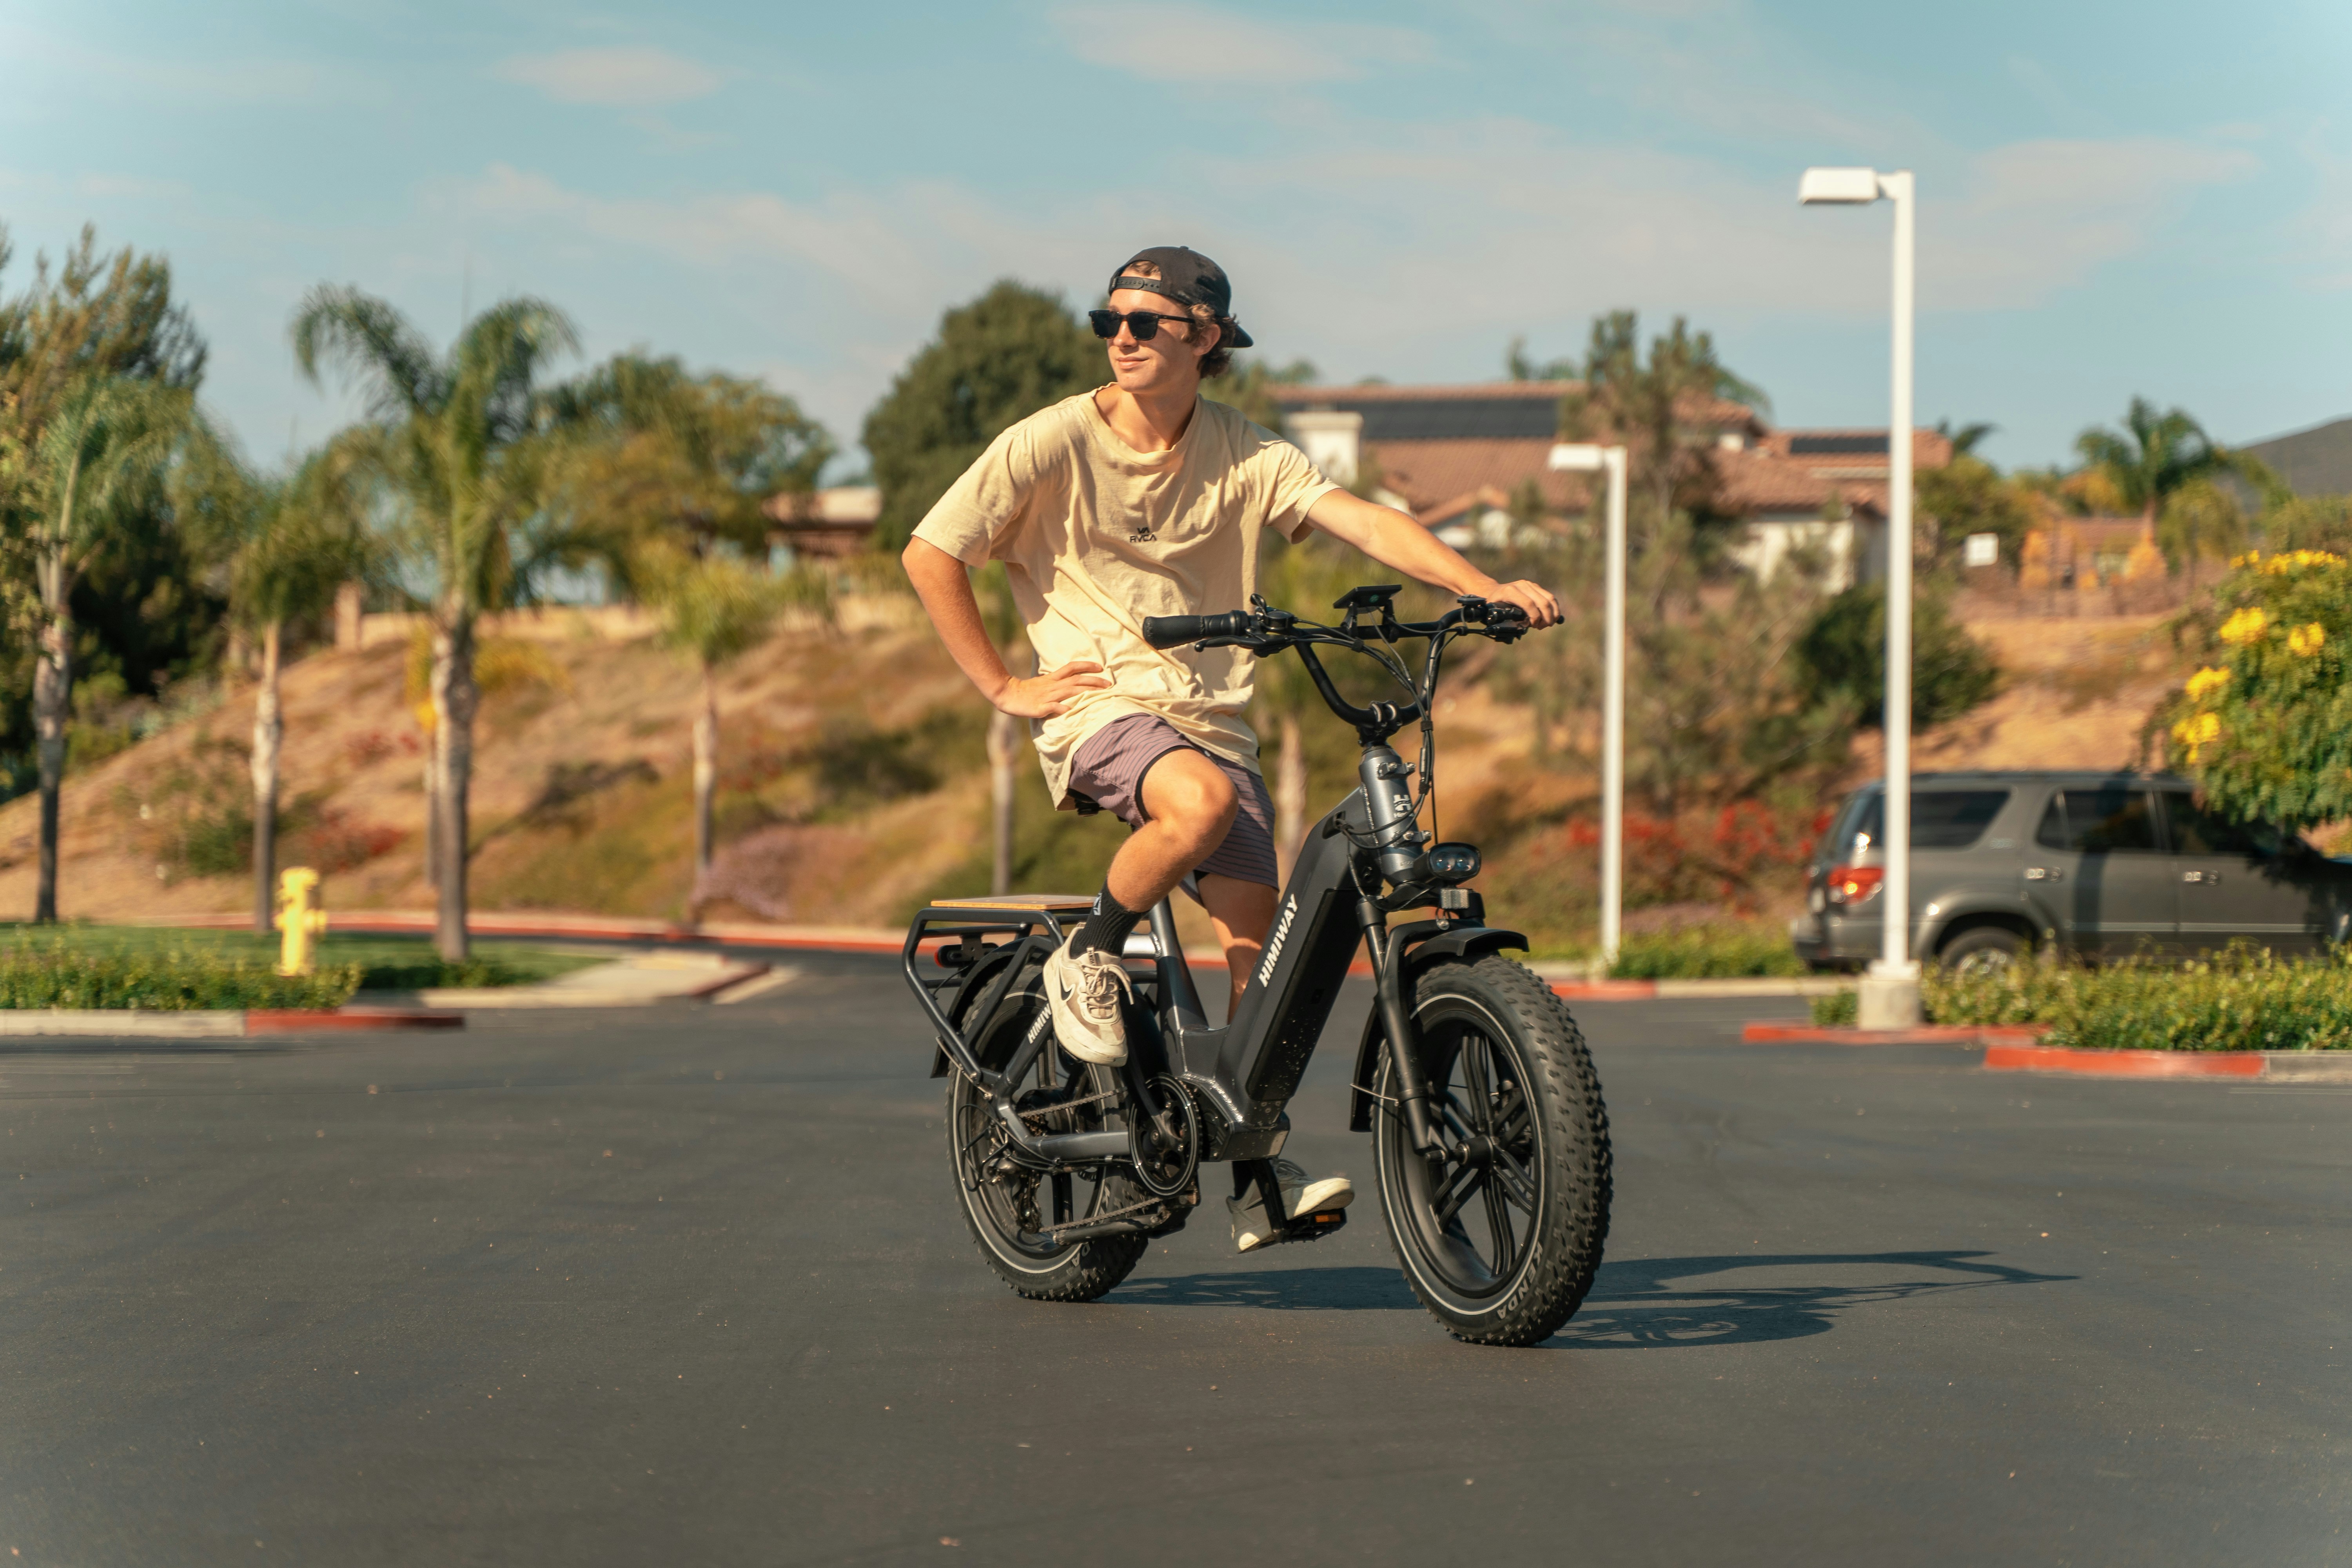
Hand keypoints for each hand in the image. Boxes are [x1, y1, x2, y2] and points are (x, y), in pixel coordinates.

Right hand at [994, 660, 1110, 717]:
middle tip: (1109, 683)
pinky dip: (1062, 708)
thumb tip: (1072, 685)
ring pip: (1069, 691)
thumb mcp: (1043, 684)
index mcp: (1052, 678)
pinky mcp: (1040, 707)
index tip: (1101, 667)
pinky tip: (1071, 710)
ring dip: (1085, 692)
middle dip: (1093, 681)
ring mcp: (1046, 696)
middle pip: (1076, 680)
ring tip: (1099, 694)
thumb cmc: (1026, 691)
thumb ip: (1056, 683)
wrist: (1006, 694)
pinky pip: (1052, 707)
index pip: (1071, 667)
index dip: (1086, 666)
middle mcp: (1052, 685)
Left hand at [1484, 579, 1561, 629]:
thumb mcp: (1495, 613)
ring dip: (1553, 613)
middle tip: (1542, 627)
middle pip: (1542, 602)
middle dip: (1546, 618)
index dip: (1535, 617)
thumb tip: (1522, 628)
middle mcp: (1522, 585)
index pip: (1529, 604)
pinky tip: (1551, 617)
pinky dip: (1554, 608)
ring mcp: (1530, 584)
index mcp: (1510, 591)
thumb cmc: (1493, 606)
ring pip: (1550, 598)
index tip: (1534, 626)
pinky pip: (1550, 597)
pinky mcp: (1535, 586)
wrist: (1493, 591)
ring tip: (1548, 624)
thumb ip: (1507, 621)